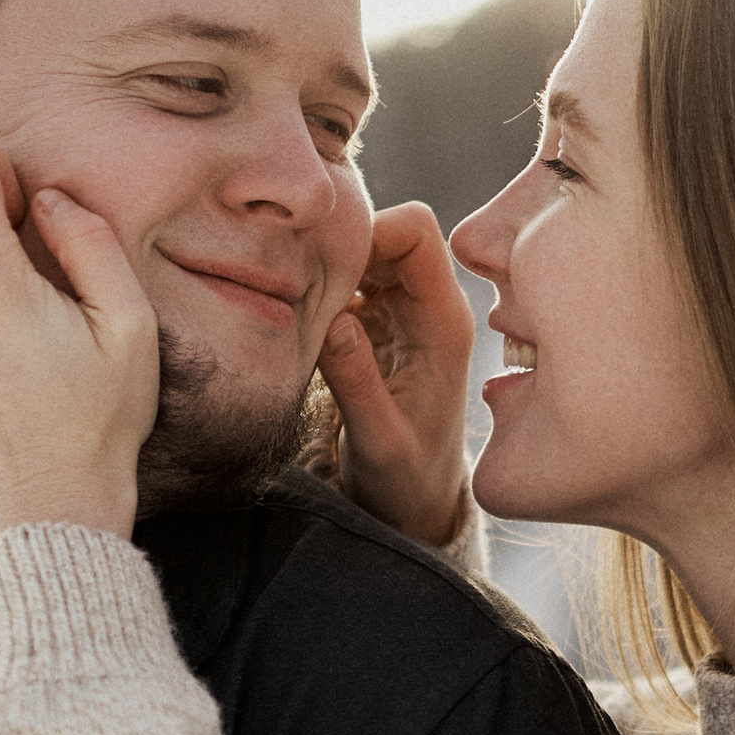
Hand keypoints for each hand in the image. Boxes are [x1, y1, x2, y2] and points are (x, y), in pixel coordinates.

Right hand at [317, 202, 473, 549]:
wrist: (416, 505)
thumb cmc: (407, 481)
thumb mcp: (380, 441)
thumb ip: (358, 382)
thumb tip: (334, 320)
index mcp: (444, 322)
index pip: (417, 232)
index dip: (368, 231)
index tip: (321, 266)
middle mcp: (427, 305)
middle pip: (384, 229)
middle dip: (338, 244)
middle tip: (292, 281)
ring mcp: (400, 311)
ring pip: (360, 251)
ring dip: (323, 266)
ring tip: (289, 303)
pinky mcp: (374, 324)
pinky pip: (345, 281)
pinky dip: (316, 289)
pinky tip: (295, 321)